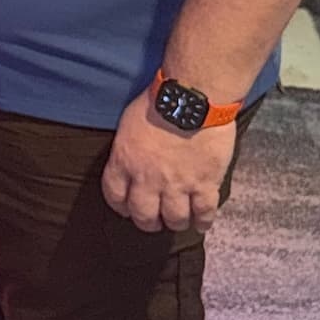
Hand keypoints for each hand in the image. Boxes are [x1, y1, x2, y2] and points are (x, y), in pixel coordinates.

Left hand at [102, 89, 236, 232]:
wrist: (192, 97)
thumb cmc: (159, 101)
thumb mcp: (129, 122)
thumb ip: (128, 147)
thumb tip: (131, 156)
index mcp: (125, 161)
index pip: (114, 195)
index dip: (121, 206)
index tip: (127, 209)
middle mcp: (148, 178)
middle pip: (143, 215)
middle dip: (148, 222)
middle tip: (154, 222)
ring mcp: (178, 184)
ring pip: (174, 218)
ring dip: (175, 222)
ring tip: (179, 220)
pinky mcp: (205, 183)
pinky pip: (204, 212)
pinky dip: (203, 221)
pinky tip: (202, 222)